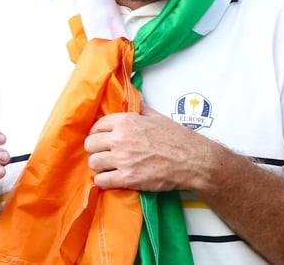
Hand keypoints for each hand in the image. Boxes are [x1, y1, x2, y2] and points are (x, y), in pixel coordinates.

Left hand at [84, 104, 210, 191]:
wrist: (193, 160)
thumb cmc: (178, 138)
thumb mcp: (158, 117)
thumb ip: (141, 110)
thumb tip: (134, 103)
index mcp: (127, 121)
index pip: (97, 125)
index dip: (98, 133)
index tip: (101, 139)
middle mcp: (121, 138)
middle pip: (90, 144)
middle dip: (96, 149)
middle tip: (105, 153)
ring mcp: (123, 159)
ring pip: (93, 162)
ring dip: (100, 165)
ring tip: (109, 167)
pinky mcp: (127, 178)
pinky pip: (101, 180)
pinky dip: (104, 180)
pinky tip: (112, 178)